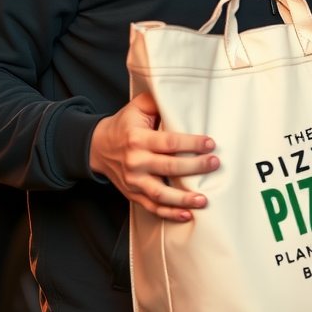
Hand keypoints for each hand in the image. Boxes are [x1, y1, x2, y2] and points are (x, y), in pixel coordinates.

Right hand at [89, 92, 217, 220]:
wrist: (97, 147)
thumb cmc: (124, 125)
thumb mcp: (137, 107)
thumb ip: (158, 102)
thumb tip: (182, 96)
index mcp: (138, 139)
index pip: (169, 142)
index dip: (191, 144)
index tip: (210, 144)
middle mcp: (135, 161)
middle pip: (169, 168)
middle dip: (195, 167)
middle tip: (214, 163)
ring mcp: (134, 181)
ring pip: (161, 194)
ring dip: (183, 199)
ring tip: (204, 199)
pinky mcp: (133, 194)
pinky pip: (153, 207)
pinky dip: (169, 213)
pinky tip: (187, 215)